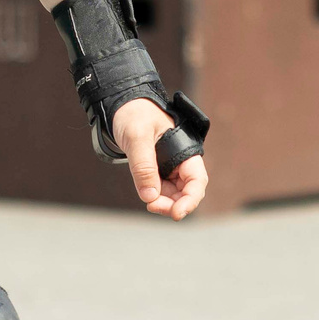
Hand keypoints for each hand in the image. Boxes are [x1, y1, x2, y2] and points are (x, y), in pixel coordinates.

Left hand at [112, 98, 207, 220]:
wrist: (121, 106)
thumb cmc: (134, 114)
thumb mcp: (137, 136)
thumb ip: (143, 165)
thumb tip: (150, 196)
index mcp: (184, 150)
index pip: (197, 181)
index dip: (191, 200)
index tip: (177, 214)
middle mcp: (180, 162)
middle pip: (186, 193)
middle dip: (174, 205)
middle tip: (152, 206)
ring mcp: (169, 169)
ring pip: (173, 196)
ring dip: (163, 204)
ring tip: (149, 202)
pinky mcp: (156, 172)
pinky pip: (160, 192)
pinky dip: (154, 198)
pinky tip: (147, 196)